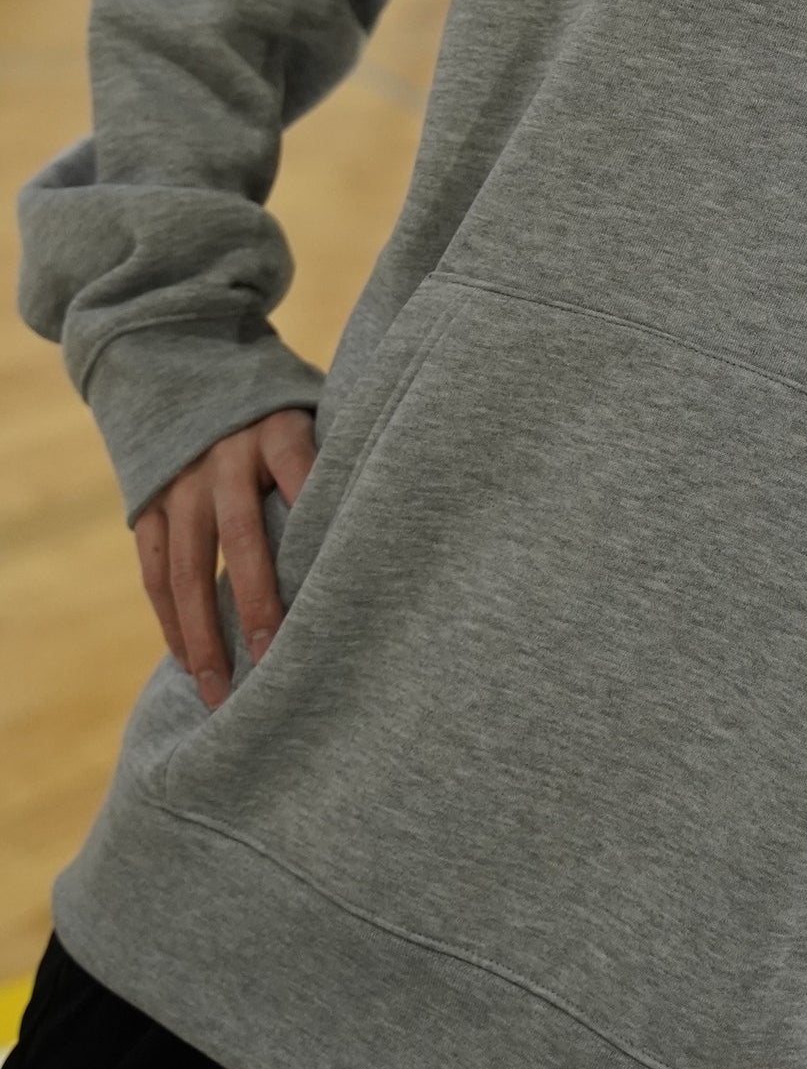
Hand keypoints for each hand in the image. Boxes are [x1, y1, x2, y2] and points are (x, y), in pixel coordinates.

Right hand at [133, 407, 315, 709]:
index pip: (301, 475)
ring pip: (186, 567)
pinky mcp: (147, 505)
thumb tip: (397, 530)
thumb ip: (338, 463)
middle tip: (271, 660)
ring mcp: (180, 483)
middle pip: (241, 536)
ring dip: (202, 633)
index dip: (315, 522)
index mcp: (277, 432)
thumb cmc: (278, 418)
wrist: (189, 378)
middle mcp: (224, 458)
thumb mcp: (312, 417)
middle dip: (256, 601)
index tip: (336, 581)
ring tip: (219, 691)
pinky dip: (170, 621)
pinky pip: (154, 572)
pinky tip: (188, 663)